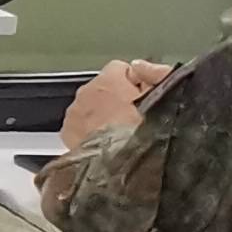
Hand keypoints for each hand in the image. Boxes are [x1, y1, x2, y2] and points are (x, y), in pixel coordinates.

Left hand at [58, 59, 175, 151]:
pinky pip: (80, 126)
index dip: (137, 82)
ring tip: (121, 135)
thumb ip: (156, 74)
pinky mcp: (66, 133)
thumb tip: (139, 66)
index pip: (121, 69)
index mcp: (107, 79)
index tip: (148, 99)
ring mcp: (73, 113)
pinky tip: (105, 144)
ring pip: (91, 107)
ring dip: (103, 116)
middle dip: (118, 100)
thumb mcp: (165, 97)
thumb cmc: (146, 130)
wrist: (122, 165)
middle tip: (135, 120)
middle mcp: (85, 91)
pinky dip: (90, 131)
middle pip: (104, 89)